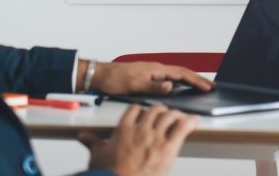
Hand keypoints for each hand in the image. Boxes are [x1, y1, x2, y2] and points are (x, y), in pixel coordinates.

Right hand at [80, 104, 196, 175]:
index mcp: (124, 129)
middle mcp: (141, 129)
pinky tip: (194, 121)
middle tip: (165, 114)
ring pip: (169, 115)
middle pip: (155, 110)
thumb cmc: (108, 173)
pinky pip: (182, 128)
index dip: (141, 109)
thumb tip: (83, 136)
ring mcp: (155, 137)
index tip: (145, 111)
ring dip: (175, 115)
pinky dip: (190, 122)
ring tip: (179, 117)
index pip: (135, 109)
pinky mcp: (168, 148)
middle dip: (161, 111)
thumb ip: (92, 142)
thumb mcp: (97, 155)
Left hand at [84, 60, 213, 94]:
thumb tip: (171, 86)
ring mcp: (153, 72)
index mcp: (156, 69)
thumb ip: (153, 87)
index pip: (181, 74)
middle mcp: (156, 69)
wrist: (99, 75)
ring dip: (190, 80)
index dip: (196, 81)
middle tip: (211, 87)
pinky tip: (182, 87)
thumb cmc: (114, 80)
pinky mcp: (148, 76)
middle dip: (198, 79)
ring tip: (202, 86)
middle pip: (183, 73)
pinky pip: (170, 78)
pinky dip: (180, 82)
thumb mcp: (133, 86)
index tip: (208, 87)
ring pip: (177, 75)